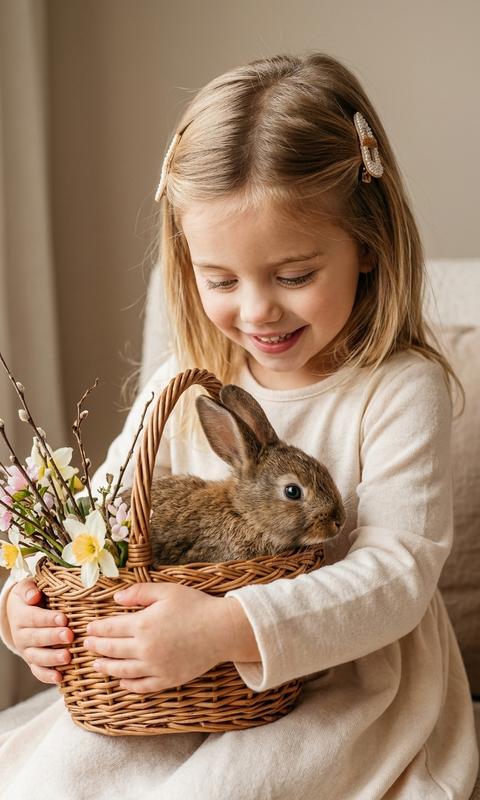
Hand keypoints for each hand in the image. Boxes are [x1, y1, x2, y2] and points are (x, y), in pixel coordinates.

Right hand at [6, 578, 72, 683]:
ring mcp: (26, 650)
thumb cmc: (31, 597)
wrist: (20, 613)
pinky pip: (37, 671)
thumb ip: (28, 589)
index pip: (34, 618)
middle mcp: (21, 635)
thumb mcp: (25, 588)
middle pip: (36, 638)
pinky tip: (59, 678)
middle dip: (53, 637)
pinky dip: (47, 676)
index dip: (48, 619)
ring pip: (37, 657)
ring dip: (52, 658)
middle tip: (69, 636)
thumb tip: (34, 595)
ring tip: (67, 657)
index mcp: (21, 615)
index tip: (64, 618)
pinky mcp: (32, 662)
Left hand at [83, 582, 234, 693]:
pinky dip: (129, 686)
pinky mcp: (167, 680)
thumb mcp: (167, 591)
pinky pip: (142, 686)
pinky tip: (122, 682)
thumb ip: (139, 593)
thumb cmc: (196, 606)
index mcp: (143, 624)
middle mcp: (145, 648)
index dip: (97, 629)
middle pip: (112, 650)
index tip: (88, 629)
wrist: (222, 630)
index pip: (110, 628)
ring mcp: (156, 667)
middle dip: (97, 647)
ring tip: (97, 665)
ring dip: (106, 668)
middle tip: (87, 646)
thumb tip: (116, 598)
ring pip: (122, 671)